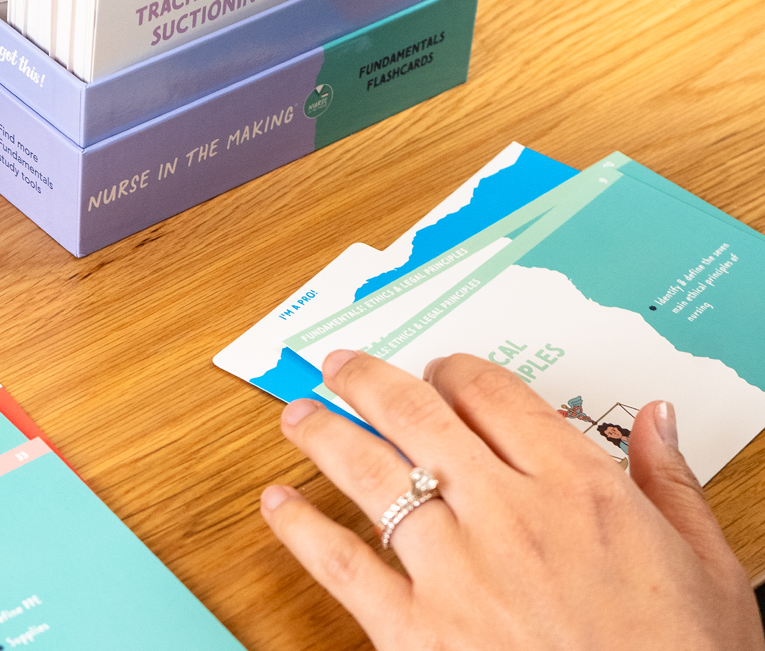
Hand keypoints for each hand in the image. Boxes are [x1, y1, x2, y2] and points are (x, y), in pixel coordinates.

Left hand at [261, 350, 763, 650]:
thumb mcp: (712, 575)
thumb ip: (673, 485)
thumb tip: (656, 417)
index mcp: (578, 490)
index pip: (493, 395)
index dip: (455, 372)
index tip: (438, 370)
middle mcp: (508, 515)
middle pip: (417, 416)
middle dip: (369, 381)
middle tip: (339, 366)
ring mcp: (457, 571)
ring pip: (372, 474)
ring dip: (325, 434)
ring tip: (297, 415)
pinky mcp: (417, 633)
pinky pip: (345, 565)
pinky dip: (302, 529)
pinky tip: (277, 505)